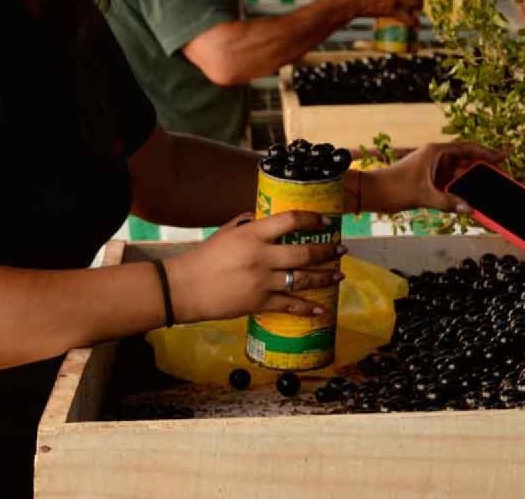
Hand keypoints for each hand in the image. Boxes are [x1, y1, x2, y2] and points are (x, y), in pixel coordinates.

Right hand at [167, 211, 343, 323]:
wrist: (183, 288)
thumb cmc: (203, 258)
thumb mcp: (226, 233)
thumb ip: (247, 223)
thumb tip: (264, 216)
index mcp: (252, 234)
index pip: (290, 221)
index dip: (313, 220)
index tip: (327, 222)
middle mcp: (261, 256)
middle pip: (304, 252)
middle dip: (327, 251)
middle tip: (341, 249)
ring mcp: (261, 281)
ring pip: (302, 278)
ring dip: (324, 277)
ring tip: (338, 274)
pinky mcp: (258, 302)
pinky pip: (289, 305)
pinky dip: (307, 307)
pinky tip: (321, 308)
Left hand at [371, 142, 504, 212]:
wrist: (372, 193)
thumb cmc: (393, 188)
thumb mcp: (423, 196)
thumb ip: (448, 202)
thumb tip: (470, 210)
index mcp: (436, 152)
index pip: (468, 148)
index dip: (487, 152)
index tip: (503, 157)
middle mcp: (436, 158)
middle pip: (466, 160)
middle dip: (483, 167)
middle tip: (501, 175)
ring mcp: (433, 169)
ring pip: (459, 173)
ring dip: (472, 181)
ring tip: (490, 188)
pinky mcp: (429, 180)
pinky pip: (450, 183)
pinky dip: (460, 190)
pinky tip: (471, 198)